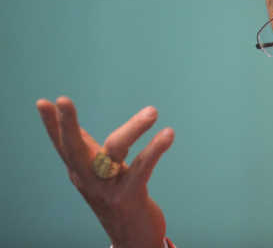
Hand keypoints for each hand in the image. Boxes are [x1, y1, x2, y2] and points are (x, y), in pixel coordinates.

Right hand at [36, 96, 173, 247]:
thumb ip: (88, 153)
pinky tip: (168, 134)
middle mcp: (89, 179)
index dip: (51, 125)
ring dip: (134, 128)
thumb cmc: (116, 198)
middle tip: (63, 100)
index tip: (43, 102)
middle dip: (67, 124)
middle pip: (75, 148)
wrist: (132, 239)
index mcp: (80, 171)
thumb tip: (74, 129)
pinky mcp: (130, 195)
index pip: (63, 145)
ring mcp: (108, 188)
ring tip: (153, 111)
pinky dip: (156, 148)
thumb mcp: (98, 176)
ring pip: (115, 150)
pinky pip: (143, 167)